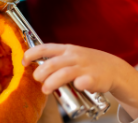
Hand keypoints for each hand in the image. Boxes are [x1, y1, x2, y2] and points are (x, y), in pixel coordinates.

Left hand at [22, 43, 137, 119]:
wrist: (113, 68)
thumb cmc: (87, 63)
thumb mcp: (71, 55)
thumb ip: (55, 60)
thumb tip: (35, 69)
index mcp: (66, 49)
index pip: (45, 48)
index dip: (32, 54)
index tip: (24, 61)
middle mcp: (73, 56)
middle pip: (52, 63)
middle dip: (40, 72)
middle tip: (37, 79)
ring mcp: (83, 67)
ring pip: (64, 73)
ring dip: (52, 82)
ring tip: (45, 89)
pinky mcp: (94, 78)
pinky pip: (85, 81)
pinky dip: (79, 84)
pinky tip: (76, 86)